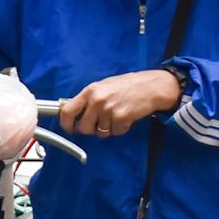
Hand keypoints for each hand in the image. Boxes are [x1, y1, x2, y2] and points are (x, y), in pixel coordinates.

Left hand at [59, 69, 184, 138]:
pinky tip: (127, 117)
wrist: (151, 86)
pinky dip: (121, 128)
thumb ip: (89, 99)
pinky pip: (115, 132)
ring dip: (109, 128)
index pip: (67, 111)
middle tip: (102, 123)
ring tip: (118, 115)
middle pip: (84, 127)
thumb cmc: (128, 85)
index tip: (70, 128)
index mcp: (90, 90)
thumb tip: (75, 114)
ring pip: (100, 132)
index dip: (66, 124)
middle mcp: (97, 100)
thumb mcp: (104, 86)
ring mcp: (108, 109)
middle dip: (92, 129)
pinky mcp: (120, 118)